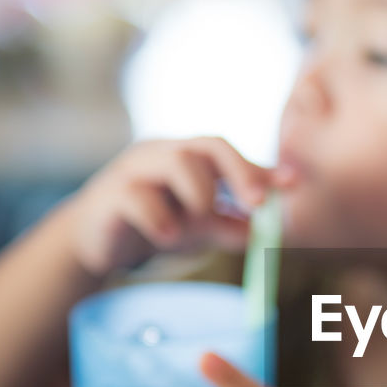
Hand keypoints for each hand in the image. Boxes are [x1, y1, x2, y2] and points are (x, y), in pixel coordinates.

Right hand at [68, 136, 294, 277]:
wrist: (93, 241)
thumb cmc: (152, 225)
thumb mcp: (197, 228)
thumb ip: (227, 226)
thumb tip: (261, 233)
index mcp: (187, 157)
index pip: (228, 152)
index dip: (260, 167)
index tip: (292, 183)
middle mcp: (163, 153)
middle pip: (208, 145)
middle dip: (240, 173)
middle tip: (259, 205)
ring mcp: (135, 170)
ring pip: (177, 163)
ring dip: (200, 196)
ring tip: (199, 224)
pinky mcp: (110, 195)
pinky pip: (139, 197)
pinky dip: (160, 218)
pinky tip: (168, 237)